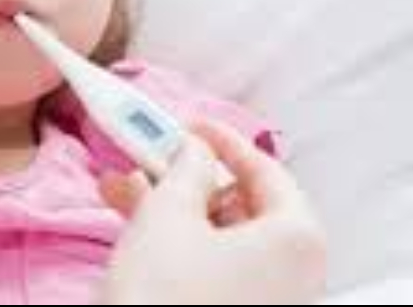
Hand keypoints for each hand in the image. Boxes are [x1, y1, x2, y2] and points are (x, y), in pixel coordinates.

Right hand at [99, 123, 327, 304]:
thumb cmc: (163, 290)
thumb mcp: (168, 213)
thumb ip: (184, 168)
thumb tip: (195, 149)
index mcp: (296, 240)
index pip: (266, 170)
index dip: (221, 141)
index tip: (186, 123)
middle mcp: (295, 274)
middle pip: (241, 206)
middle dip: (183, 178)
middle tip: (144, 157)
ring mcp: (268, 303)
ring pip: (219, 237)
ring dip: (168, 207)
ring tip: (116, 188)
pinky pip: (212, 267)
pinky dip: (175, 243)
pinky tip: (128, 224)